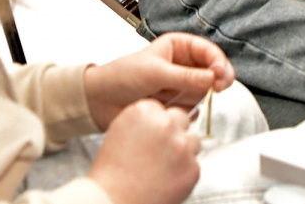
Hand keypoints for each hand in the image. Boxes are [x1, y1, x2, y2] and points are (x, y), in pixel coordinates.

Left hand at [84, 33, 233, 130]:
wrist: (100, 102)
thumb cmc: (123, 77)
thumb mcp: (155, 73)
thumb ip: (186, 76)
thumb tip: (213, 78)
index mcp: (179, 47)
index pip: (208, 51)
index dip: (218, 61)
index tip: (220, 75)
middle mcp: (184, 64)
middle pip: (213, 70)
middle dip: (219, 78)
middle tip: (220, 88)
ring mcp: (183, 85)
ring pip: (206, 89)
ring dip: (204, 95)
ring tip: (191, 99)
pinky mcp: (178, 104)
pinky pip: (195, 106)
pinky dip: (193, 109)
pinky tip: (182, 111)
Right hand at [87, 98, 201, 203]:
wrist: (111, 202)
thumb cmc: (111, 174)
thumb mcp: (120, 133)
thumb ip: (144, 121)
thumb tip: (161, 119)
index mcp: (145, 111)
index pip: (163, 110)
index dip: (157, 125)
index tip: (151, 137)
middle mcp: (166, 124)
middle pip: (181, 120)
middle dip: (174, 133)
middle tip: (159, 153)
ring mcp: (182, 146)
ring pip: (193, 141)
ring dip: (183, 151)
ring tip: (161, 169)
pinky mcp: (192, 168)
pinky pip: (194, 165)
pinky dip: (184, 173)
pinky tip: (165, 181)